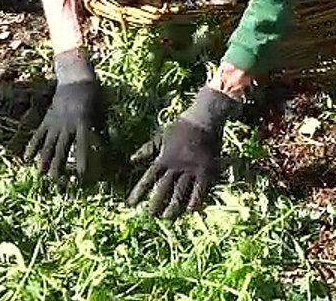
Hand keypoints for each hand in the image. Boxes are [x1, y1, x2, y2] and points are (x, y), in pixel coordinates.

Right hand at [23, 49, 104, 180]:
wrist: (76, 78)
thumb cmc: (93, 95)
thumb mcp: (101, 110)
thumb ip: (98, 128)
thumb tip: (103, 145)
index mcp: (82, 122)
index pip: (82, 145)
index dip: (81, 160)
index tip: (81, 174)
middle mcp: (66, 125)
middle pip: (61, 149)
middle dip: (59, 166)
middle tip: (56, 183)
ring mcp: (55, 122)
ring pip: (47, 144)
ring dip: (44, 160)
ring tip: (40, 175)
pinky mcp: (47, 119)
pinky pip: (38, 135)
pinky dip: (32, 146)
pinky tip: (27, 158)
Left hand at [127, 85, 239, 218]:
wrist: (204, 118)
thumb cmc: (181, 126)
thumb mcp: (161, 135)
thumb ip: (147, 149)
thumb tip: (132, 160)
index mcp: (163, 158)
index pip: (148, 179)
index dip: (138, 192)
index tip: (130, 205)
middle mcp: (175, 166)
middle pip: (163, 189)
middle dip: (156, 203)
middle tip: (150, 215)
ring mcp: (191, 169)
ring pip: (180, 192)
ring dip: (173, 206)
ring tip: (167, 218)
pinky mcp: (205, 170)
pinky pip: (200, 189)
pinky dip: (195, 201)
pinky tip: (191, 211)